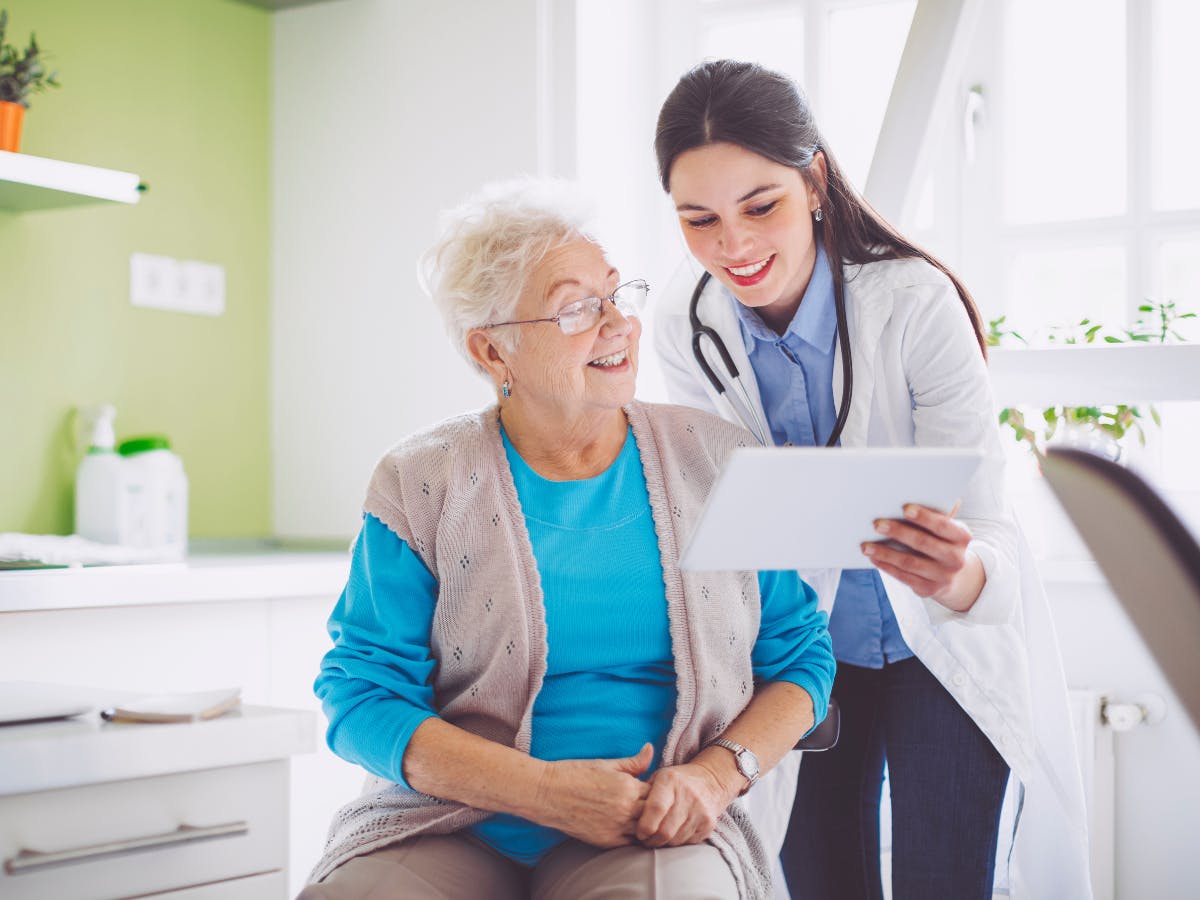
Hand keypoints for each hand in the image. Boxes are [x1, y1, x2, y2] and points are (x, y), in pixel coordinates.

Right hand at [534, 743, 653, 847]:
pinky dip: (634, 838)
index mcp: (628, 787)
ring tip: (643, 819)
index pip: (658, 792)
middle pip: (655, 813)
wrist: (547, 793)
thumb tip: (650, 749)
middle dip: (656, 809)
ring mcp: (616, 827)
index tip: (653, 789)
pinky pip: (630, 844)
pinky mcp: (606, 842)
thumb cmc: (575, 774)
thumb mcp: (606, 764)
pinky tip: (631, 831)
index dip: (658, 791)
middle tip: (652, 806)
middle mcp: (625, 809)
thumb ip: (633, 762)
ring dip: (647, 825)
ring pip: (645, 831)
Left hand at [635, 758, 736, 847]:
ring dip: (663, 843)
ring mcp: (700, 810)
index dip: (645, 826)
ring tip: (656, 838)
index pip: (656, 809)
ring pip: (675, 839)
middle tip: (644, 840)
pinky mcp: (708, 824)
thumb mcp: (658, 777)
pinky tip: (671, 835)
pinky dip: (676, 842)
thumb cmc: (675, 781)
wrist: (709, 781)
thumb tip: (625, 811)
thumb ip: (642, 791)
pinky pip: (687, 842)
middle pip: (665, 830)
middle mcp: (688, 795)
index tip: (638, 833)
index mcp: (671, 780)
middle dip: (651, 840)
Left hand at [861, 503, 983, 610]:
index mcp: (962, 537)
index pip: (942, 525)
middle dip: (898, 532)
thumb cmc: (941, 541)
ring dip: (885, 553)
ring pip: (910, 562)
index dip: (924, 517)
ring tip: (866, 545)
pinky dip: (886, 566)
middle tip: (877, 524)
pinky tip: (873, 558)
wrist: (953, 575)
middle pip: (923, 543)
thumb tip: (913, 494)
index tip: (904, 508)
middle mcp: (956, 558)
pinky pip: (904, 577)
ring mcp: (943, 576)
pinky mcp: (929, 589)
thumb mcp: (946, 529)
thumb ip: (935, 514)